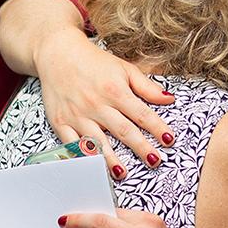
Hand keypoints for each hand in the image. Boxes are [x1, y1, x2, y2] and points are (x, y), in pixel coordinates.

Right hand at [34, 35, 176, 180]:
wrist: (58, 53)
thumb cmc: (94, 62)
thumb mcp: (124, 69)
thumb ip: (147, 87)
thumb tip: (169, 99)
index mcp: (115, 90)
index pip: (142, 114)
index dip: (157, 128)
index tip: (169, 140)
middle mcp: (96, 104)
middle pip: (123, 131)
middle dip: (141, 148)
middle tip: (155, 162)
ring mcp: (77, 115)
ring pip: (98, 142)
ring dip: (111, 159)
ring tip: (124, 173)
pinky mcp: (60, 122)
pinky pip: (72, 144)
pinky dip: (82, 156)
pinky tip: (92, 167)